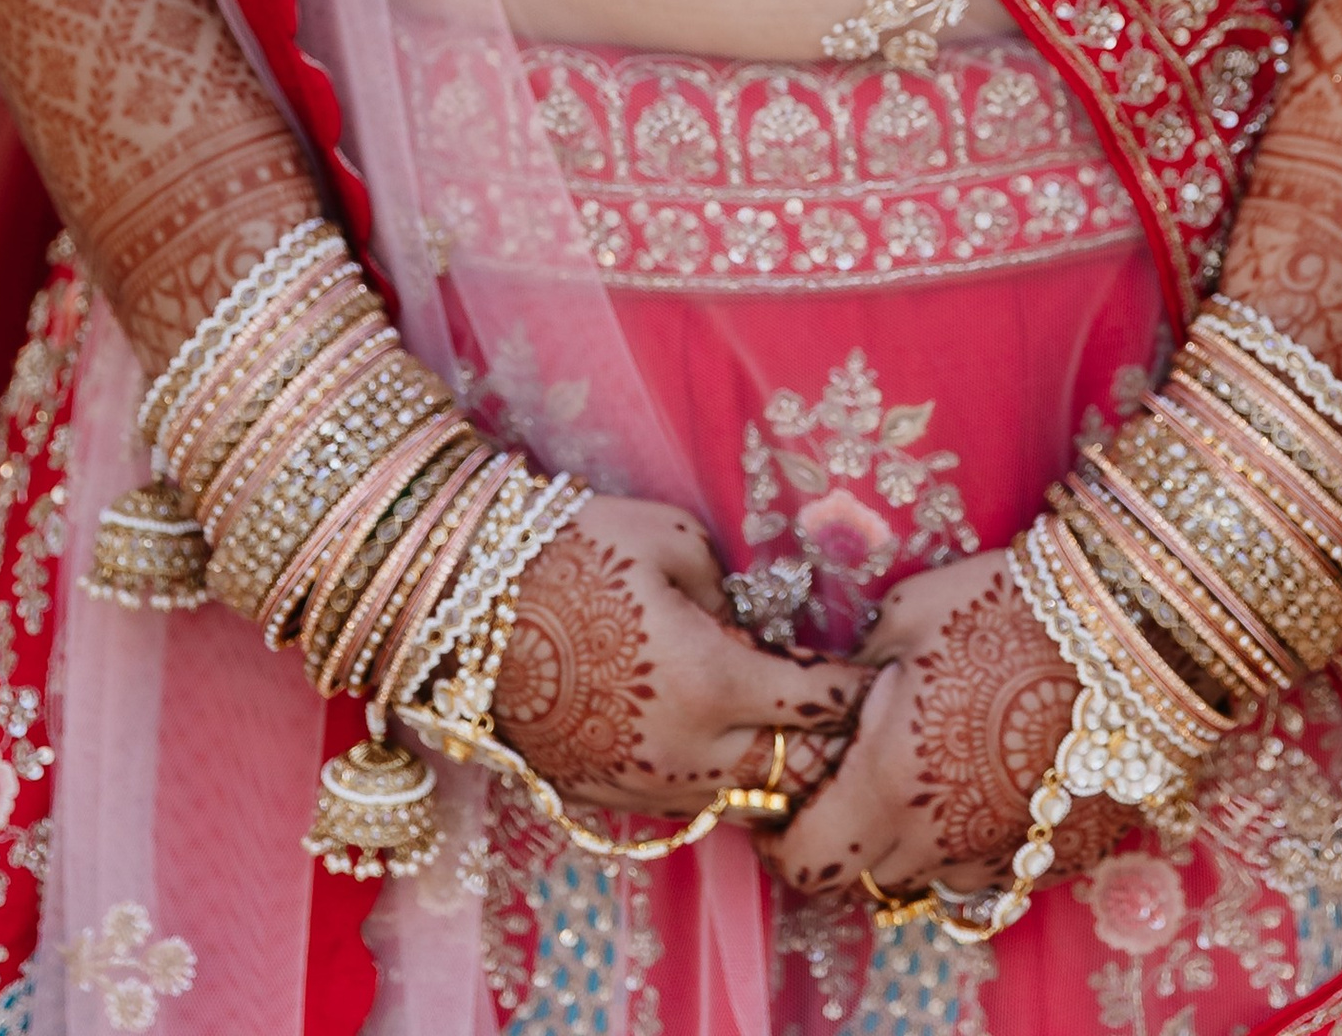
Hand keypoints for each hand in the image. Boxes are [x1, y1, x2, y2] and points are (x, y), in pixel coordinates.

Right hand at [494, 498, 861, 820]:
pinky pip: (683, 803)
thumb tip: (749, 622)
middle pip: (789, 773)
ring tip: (781, 733)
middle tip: (841, 715)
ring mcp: (643, 784)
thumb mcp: (672, 539)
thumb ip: (730, 587)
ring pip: (739, 802)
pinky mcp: (604, 796)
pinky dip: (710, 779)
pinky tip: (709, 740)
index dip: (851, 692)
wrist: (469, 604)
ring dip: (768, 772)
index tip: (872, 676)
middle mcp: (686, 751)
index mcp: (713, 681)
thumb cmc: (574, 551)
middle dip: (821, 746)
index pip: (815, 708)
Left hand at [773, 549, 1107, 902]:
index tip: (787, 815)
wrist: (1127, 626)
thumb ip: (854, 672)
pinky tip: (993, 781)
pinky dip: (982, 840)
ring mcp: (1007, 856)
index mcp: (891, 781)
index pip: (812, 861)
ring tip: (933, 774)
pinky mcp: (1060, 855)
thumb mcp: (904, 618)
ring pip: (937, 877)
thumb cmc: (1003, 606)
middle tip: (860, 780)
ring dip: (920, 841)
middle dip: (855, 837)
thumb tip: (829, 693)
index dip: (789, 844)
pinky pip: (999, 870)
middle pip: (872, 875)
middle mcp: (944, 839)